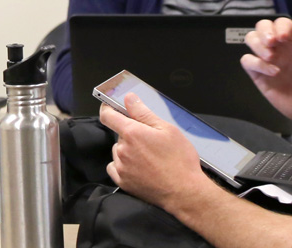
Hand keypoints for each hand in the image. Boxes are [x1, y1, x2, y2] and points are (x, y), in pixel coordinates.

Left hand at [98, 95, 217, 209]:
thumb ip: (144, 113)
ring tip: (149, 158)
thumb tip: (128, 98)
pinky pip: (115, 167)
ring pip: (118, 152)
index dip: (106, 109)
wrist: (184, 192)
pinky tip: (140, 168)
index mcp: (132, 133)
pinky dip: (123, 166)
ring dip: (128, 151)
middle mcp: (122, 150)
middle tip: (150, 142)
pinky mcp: (122, 182)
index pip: (108, 116)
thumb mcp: (167, 130)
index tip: (109, 107)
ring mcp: (121, 167)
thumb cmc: (180, 160)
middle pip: (119, 136)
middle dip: (131, 135)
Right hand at [239, 18, 291, 129]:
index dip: (280, 27)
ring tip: (270, 57)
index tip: (284, 38)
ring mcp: (270, 61)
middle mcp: (282, 47)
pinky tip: (273, 73)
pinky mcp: (260, 76)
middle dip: (263, 32)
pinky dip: (256, 64)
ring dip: (257, 45)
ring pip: (251, 40)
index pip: (282, 23)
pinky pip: (248, 62)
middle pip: (262, 27)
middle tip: (271, 43)